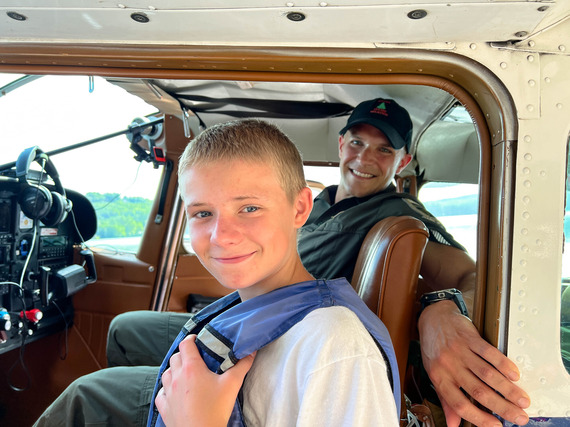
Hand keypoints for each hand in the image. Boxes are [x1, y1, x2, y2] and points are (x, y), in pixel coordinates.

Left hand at [155, 334, 255, 426]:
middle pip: (175, 357)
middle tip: (196, 358)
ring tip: (186, 374)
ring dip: (174, 370)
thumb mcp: (232, 384)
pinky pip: (161, 392)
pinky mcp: (164, 407)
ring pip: (166, 372)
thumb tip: (251, 352)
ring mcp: (168, 392)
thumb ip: (242, 366)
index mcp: (191, 368)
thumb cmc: (215, 411)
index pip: (186, 344)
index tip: (199, 340)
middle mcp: (176, 377)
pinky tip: (175, 391)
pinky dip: (167, 388)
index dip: (192, 339)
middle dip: (184, 354)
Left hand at [418, 300, 530, 426]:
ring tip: (522, 399)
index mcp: (439, 378)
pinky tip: (514, 374)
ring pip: (487, 374)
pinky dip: (503, 364)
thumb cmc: (434, 348)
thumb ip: (445, 399)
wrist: (432, 318)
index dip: (479, 418)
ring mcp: (459, 351)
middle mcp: (449, 365)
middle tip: (519, 416)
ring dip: (507, 389)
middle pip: (478, 391)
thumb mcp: (434, 373)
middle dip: (502, 407)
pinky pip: (488, 352)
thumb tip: (454, 424)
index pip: (459, 404)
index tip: (496, 426)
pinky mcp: (469, 337)